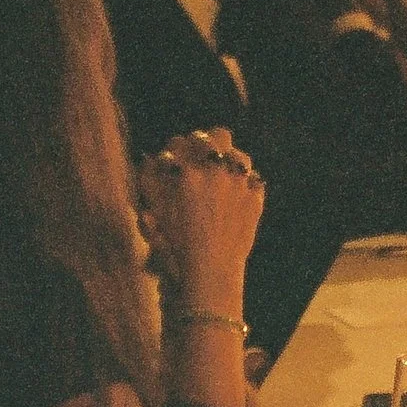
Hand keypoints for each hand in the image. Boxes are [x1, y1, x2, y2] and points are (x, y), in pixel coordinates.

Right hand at [141, 130, 264, 286]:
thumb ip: (149, 181)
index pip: (178, 142)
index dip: (174, 149)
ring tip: (222, 174)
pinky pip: (254, 179)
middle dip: (204, 143)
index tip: (173, 158)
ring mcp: (240, 184)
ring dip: (229, 160)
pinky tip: (237, 195)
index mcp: (186, 173)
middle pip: (214, 136)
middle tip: (199, 156)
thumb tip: (152, 159)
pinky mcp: (256, 199)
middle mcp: (215, 172)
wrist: (211, 271)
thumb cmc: (176, 246)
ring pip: (238, 154)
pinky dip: (246, 184)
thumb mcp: (154, 212)